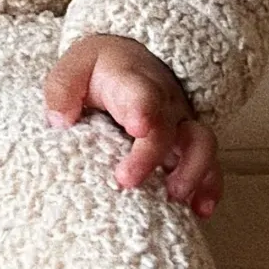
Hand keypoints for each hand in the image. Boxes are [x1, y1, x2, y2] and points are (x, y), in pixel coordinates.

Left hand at [44, 32, 222, 217]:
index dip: (143, 110)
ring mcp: (181, 124)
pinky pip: (210, 163)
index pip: (142, 94)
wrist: (131, 58)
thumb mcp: (74, 66)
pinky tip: (201, 210)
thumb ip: (62, 90)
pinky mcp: (189, 144)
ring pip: (201, 145)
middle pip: (167, 129)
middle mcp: (164, 104)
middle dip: (150, 157)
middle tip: (125, 181)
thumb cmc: (99, 68)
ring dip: (192, 173)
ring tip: (174, 198)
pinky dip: (210, 186)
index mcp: (133, 83)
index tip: (138, 127)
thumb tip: (59, 121)